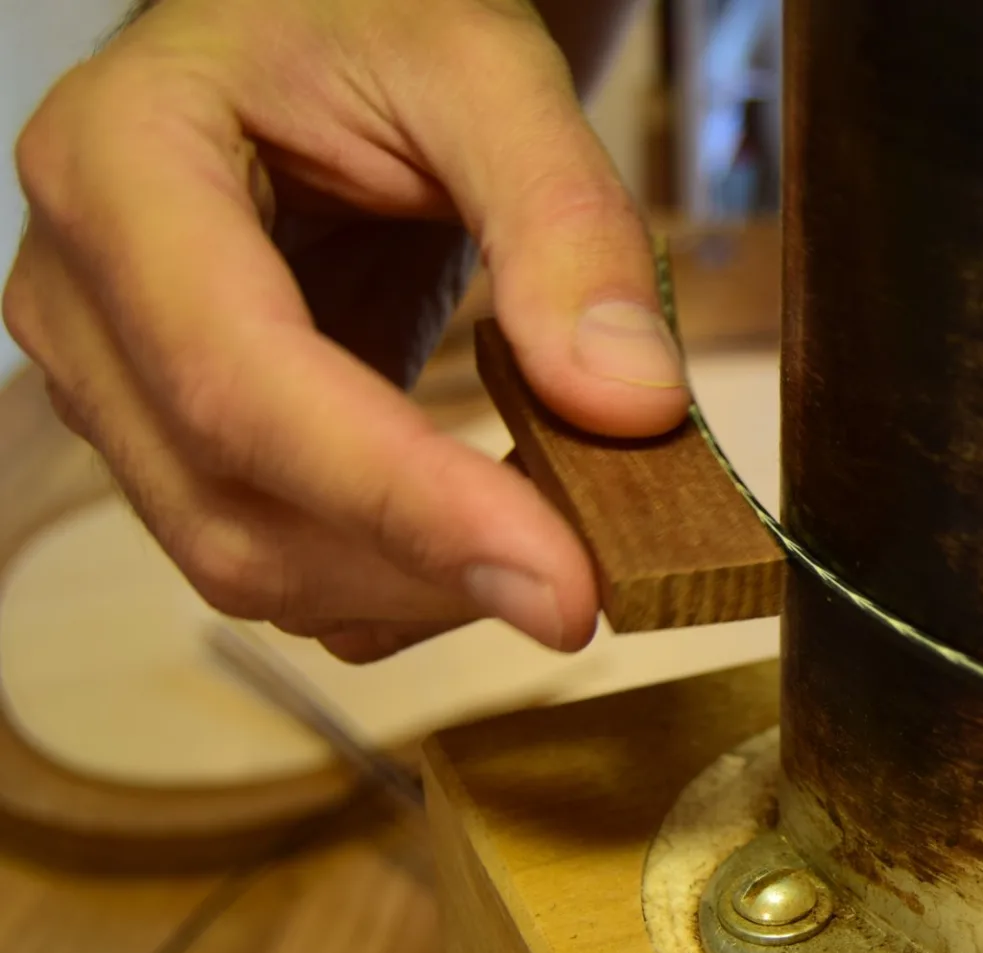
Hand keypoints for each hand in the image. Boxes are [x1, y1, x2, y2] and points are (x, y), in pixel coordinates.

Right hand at [2, 0, 685, 660]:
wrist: (320, 28)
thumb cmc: (378, 18)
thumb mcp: (487, 67)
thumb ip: (566, 221)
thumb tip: (628, 405)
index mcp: (120, 166)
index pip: (245, 386)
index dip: (409, 504)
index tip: (565, 585)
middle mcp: (79, 294)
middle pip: (233, 509)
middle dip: (426, 570)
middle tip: (597, 581)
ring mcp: (112, 380)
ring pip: (246, 561)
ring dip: (416, 590)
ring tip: (555, 539)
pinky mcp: (171, 437)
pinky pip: (274, 562)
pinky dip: (395, 582)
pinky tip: (486, 533)